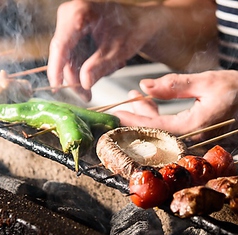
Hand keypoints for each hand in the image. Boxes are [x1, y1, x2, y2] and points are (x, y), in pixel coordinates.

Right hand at [47, 0, 216, 101]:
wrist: (144, 22)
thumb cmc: (135, 29)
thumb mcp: (118, 49)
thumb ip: (99, 65)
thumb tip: (83, 84)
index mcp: (80, 13)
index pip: (60, 43)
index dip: (57, 67)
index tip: (59, 88)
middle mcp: (74, 16)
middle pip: (61, 51)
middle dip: (67, 75)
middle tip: (79, 95)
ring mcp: (75, 25)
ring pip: (66, 56)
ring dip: (74, 76)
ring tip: (86, 92)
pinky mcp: (81, 35)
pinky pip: (74, 56)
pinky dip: (79, 71)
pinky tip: (87, 82)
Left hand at [114, 70, 237, 140]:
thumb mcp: (208, 83)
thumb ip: (174, 85)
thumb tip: (145, 85)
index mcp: (194, 128)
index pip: (153, 127)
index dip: (132, 119)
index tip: (115, 114)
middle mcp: (192, 141)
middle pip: (154, 130)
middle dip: (138, 114)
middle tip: (127, 99)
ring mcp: (194, 142)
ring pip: (161, 130)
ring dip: (148, 113)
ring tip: (138, 97)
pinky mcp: (196, 138)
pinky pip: (170, 130)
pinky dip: (159, 117)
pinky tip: (153, 103)